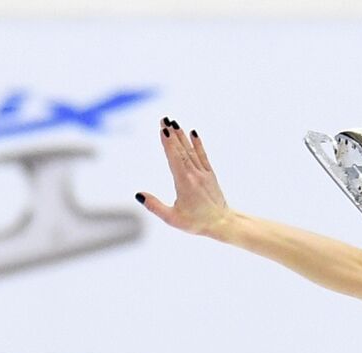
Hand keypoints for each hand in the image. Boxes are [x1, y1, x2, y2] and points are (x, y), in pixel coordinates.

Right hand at [137, 118, 232, 236]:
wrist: (223, 223)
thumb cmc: (197, 223)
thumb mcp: (172, 219)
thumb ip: (155, 206)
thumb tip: (138, 195)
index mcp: (184, 183)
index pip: (174, 159)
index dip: (168, 144)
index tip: (162, 129)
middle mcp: (195, 175)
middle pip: (181, 151)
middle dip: (172, 134)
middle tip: (163, 119)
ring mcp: (204, 174)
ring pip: (191, 151)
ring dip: (182, 136)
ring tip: (174, 122)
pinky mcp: (210, 175)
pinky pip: (203, 156)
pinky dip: (198, 144)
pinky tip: (193, 133)